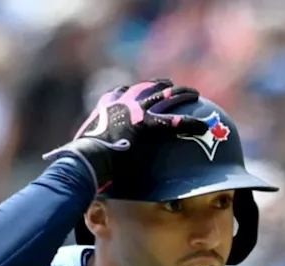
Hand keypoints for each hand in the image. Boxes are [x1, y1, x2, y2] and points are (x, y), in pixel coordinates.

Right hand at [44, 79, 207, 193]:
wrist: (85, 160)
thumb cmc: (82, 160)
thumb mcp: (85, 148)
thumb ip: (92, 147)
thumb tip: (85, 160)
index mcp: (106, 105)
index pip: (124, 90)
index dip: (139, 89)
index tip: (146, 88)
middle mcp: (122, 102)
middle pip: (148, 88)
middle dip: (164, 87)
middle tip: (175, 89)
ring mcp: (135, 111)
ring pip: (165, 98)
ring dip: (182, 95)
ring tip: (194, 95)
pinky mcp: (147, 125)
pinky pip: (174, 122)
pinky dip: (190, 124)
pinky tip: (203, 126)